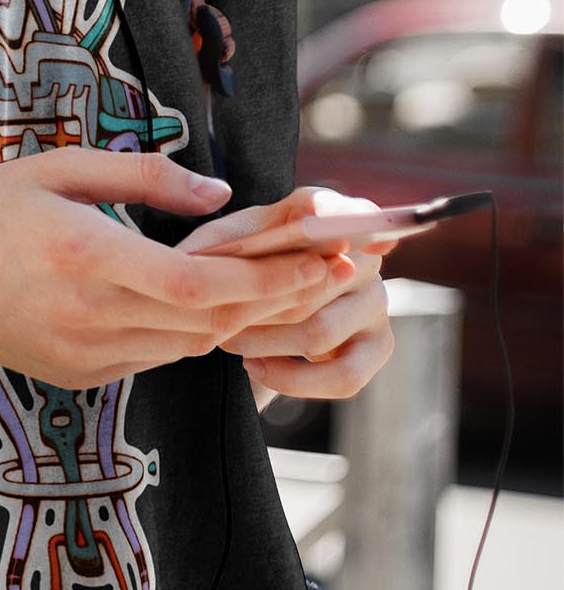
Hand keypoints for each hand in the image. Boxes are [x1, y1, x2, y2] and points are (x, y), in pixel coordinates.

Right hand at [0, 149, 345, 388]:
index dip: (266, 281)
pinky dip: (189, 334)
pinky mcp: (78, 376)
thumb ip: (142, 177)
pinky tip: (206, 306)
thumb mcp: (57, 169)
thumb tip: (220, 191)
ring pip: (189, 347)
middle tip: (324, 274)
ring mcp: (84, 355)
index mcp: (87, 255)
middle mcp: (91, 315)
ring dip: (237, 320)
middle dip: (274, 301)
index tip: (316, 262)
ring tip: (282, 287)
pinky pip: (154, 358)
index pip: (199, 285)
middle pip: (209, 323)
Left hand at [175, 185, 397, 399]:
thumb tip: (210, 254)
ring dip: (267, 342)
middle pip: (315, 281)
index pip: (337, 209)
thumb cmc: (243, 267)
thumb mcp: (230, 243)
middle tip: (217, 314)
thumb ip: (230, 239)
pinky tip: (258, 367)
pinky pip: (344, 375)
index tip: (314, 219)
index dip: (329, 213)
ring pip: (322, 331)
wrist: (263, 311)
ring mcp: (376, 300)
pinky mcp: (379, 345)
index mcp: (329, 216)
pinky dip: (294, 380)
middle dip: (259, 303)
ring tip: (230, 341)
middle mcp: (360, 255)